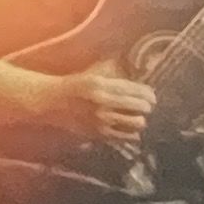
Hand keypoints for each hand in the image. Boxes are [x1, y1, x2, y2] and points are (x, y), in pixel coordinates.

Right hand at [40, 67, 155, 143]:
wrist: (51, 102)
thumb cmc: (76, 86)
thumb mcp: (93, 74)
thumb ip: (114, 71)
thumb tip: (138, 67)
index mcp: (101, 83)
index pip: (136, 89)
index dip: (149, 94)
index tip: (152, 96)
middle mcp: (102, 101)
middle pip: (141, 107)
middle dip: (147, 107)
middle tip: (146, 107)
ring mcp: (101, 119)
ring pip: (138, 123)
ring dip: (141, 120)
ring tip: (138, 117)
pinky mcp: (99, 133)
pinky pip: (127, 136)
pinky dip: (132, 133)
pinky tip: (129, 128)